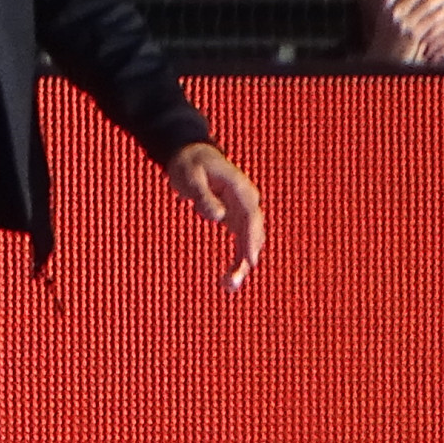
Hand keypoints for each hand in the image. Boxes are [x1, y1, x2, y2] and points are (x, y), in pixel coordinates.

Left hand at [166, 142, 265, 287]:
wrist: (192, 156)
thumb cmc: (190, 165)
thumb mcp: (191, 178)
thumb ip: (204, 197)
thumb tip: (218, 218)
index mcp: (241, 190)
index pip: (251, 218)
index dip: (251, 239)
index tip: (250, 260)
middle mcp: (247, 202)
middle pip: (253, 233)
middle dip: (246, 257)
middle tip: (232, 283)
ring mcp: (243, 211)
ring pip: (249, 241)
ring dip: (242, 263)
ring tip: (229, 286)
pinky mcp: (235, 218)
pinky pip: (241, 241)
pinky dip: (238, 258)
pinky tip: (229, 277)